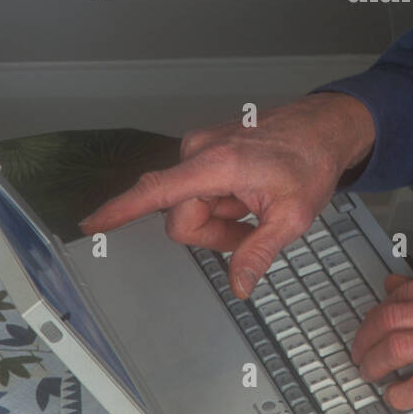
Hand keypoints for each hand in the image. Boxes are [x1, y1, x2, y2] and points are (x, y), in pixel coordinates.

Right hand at [76, 93, 375, 297]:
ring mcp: (200, 148)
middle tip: (253, 227)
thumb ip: (258, 252)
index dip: (120, 210)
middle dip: (213, 234)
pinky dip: (221, 204)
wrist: (323, 127)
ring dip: (220, 219)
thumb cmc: (311, 162)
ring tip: (255, 207)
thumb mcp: (293, 216)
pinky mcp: (203, 150)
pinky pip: (197, 193)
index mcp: (217, 165)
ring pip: (189, 208)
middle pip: (180, 218)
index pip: (155, 191)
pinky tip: (249, 196)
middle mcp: (199, 151)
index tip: (89, 223)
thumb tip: (238, 286)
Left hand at [350, 262, 412, 413]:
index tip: (370, 328)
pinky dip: (400, 392)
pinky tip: (395, 396)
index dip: (378, 313)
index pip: (405, 292)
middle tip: (359, 354)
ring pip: (400, 347)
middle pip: (393, 317)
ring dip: (374, 364)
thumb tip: (394, 284)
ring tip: (369, 374)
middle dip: (366, 338)